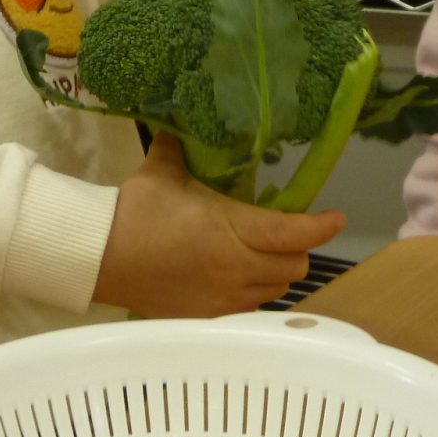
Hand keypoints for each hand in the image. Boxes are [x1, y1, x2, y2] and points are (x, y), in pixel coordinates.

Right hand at [94, 134, 346, 315]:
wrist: (100, 257)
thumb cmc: (136, 211)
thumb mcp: (162, 171)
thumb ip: (180, 147)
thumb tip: (182, 120)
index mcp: (232, 230)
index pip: (293, 233)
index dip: (320, 226)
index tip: (337, 217)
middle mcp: (237, 268)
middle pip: (294, 266)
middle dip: (298, 248)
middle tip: (286, 232)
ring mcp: (225, 298)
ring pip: (274, 290)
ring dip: (276, 271)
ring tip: (261, 254)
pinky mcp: (208, 316)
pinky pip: (249, 306)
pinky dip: (253, 291)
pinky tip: (234, 276)